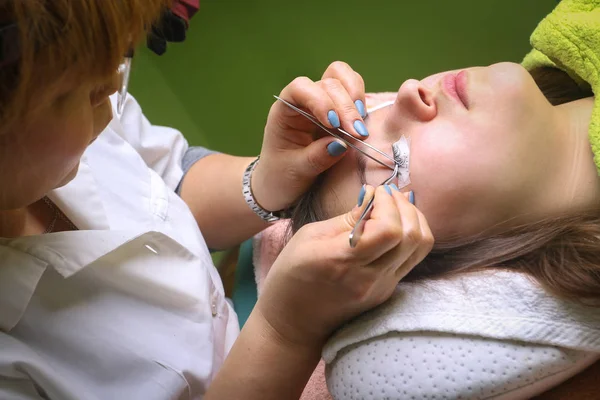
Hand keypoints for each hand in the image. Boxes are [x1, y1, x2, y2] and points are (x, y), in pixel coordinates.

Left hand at [252, 61, 369, 211]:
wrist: (282, 184)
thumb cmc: (281, 175)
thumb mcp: (296, 171)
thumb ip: (317, 157)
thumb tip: (342, 144)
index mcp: (285, 110)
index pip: (300, 88)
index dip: (319, 100)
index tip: (333, 124)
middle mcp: (304, 100)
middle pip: (328, 84)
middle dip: (345, 107)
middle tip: (357, 135)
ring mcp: (323, 102)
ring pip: (343, 78)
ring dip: (356, 98)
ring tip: (361, 127)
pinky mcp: (339, 111)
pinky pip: (353, 93)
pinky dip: (362, 103)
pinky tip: (363, 125)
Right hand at [256, 185, 434, 347]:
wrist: (294, 323)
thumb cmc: (291, 275)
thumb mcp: (309, 237)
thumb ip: (347, 219)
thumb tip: (372, 197)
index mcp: (343, 261)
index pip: (389, 230)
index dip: (388, 203)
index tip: (374, 191)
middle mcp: (369, 278)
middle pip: (412, 237)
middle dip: (405, 206)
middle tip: (387, 194)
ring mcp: (382, 288)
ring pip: (420, 248)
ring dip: (414, 219)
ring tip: (395, 206)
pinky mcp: (387, 292)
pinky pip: (412, 258)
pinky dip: (410, 235)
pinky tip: (394, 224)